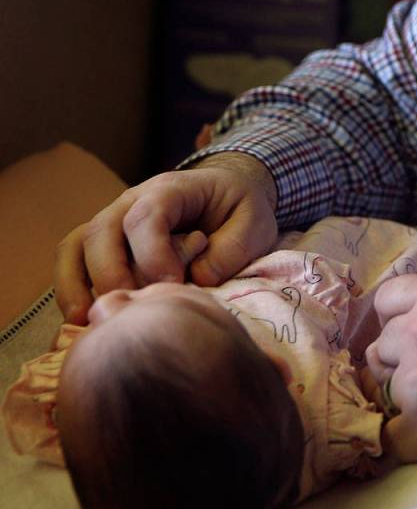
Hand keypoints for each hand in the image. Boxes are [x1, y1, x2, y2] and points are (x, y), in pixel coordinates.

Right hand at [54, 152, 278, 323]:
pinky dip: (70, 287)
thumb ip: (233, 249)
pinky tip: (81, 319)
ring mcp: (114, 220)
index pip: (146, 216)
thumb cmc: (239, 207)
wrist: (228, 193)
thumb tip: (198, 279)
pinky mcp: (106, 243)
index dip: (153, 253)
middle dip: (112, 272)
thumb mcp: (255, 223)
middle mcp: (132, 200)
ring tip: (90, 319)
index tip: (173, 284)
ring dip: (78, 283)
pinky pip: (73, 260)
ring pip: (77, 245)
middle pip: (101, 230)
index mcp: (171, 189)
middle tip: (134, 306)